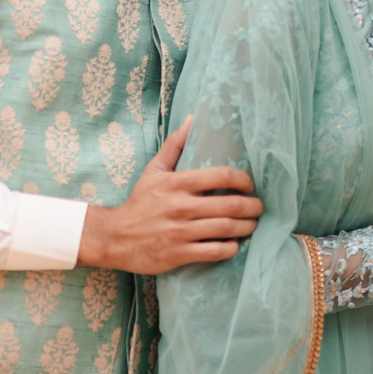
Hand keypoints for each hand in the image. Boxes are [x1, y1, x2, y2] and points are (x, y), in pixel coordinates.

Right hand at [77, 121, 262, 273]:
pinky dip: (231, 248)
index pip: (222, 176)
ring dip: (247, 227)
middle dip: (252, 207)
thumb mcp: (154, 171)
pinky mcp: (178, 254)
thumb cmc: (140, 203)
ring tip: (251, 225)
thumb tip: (192, 119)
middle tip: (258, 207)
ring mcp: (180, 232)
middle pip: (231, 205)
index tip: (249, 186)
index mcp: (177, 183)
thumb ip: (175, 146)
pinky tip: (233, 243)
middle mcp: (180, 207)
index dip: (243, 180)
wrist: (114, 237)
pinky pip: (215, 252)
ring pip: (226, 229)